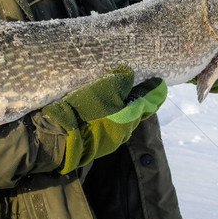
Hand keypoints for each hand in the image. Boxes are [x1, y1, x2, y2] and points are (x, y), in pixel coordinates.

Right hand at [40, 66, 166, 173]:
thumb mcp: (103, 89)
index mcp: (130, 116)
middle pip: (138, 111)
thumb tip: (128, 74)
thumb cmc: (82, 110)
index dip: (155, 90)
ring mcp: (111, 139)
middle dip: (140, 99)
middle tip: (140, 85)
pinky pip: (110, 126)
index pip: (150, 101)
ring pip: (124, 120)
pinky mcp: (98, 144)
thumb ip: (120, 80)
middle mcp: (125, 130)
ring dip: (124, 108)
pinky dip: (111, 116)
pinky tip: (102, 110)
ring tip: (119, 95)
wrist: (57, 138)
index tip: (160, 82)